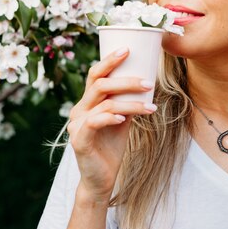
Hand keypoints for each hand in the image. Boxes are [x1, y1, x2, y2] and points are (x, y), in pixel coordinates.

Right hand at [67, 48, 155, 203]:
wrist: (102, 179)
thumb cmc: (112, 145)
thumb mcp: (122, 118)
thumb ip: (126, 100)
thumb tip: (145, 79)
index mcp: (88, 101)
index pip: (95, 74)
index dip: (110, 60)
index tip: (128, 49)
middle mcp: (79, 109)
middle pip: (100, 84)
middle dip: (126, 80)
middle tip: (149, 82)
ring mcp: (77, 124)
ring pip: (104, 103)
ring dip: (131, 102)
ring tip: (150, 106)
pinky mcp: (79, 140)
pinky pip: (95, 122)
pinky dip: (111, 117)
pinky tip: (124, 119)